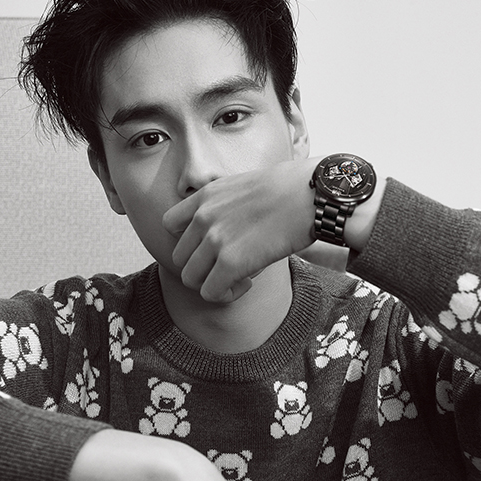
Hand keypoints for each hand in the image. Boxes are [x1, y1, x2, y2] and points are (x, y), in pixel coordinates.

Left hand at [162, 158, 317, 302]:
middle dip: (203, 267)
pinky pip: (210, 292)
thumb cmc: (292, 189)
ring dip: (213, 283)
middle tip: (230, 268)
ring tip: (240, 278)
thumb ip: (228, 205)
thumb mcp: (247, 186)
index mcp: (206, 196)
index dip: (189, 241)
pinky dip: (226, 294)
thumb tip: (235, 226)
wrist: (311, 192)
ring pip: (191, 279)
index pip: (169, 224)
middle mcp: (204, 217)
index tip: (212, 247)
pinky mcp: (230, 262)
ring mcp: (214, 240)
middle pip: (180, 257)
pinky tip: (248, 284)